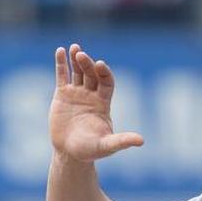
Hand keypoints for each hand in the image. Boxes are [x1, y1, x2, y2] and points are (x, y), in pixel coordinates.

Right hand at [50, 44, 143, 163]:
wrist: (70, 153)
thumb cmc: (91, 150)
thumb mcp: (107, 146)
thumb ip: (122, 141)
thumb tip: (141, 141)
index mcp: (103, 102)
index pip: (107, 82)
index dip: (104, 72)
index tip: (99, 64)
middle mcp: (92, 94)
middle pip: (92, 74)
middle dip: (87, 64)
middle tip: (81, 54)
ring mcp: (77, 93)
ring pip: (78, 72)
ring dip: (77, 59)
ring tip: (74, 47)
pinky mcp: (62, 95)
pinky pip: (62, 76)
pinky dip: (61, 64)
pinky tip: (60, 51)